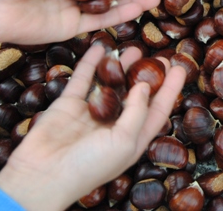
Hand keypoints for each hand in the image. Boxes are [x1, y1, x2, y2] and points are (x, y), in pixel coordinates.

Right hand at [0, 45, 185, 209]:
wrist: (42, 176)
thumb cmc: (88, 167)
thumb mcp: (124, 142)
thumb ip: (137, 112)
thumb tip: (145, 86)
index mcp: (132, 138)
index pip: (158, 110)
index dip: (170, 89)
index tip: (180, 68)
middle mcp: (113, 125)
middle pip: (136, 95)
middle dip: (147, 75)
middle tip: (158, 56)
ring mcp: (90, 113)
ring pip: (110, 84)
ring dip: (121, 66)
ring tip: (133, 48)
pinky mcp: (68, 105)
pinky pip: (83, 79)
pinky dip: (91, 63)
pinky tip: (100, 47)